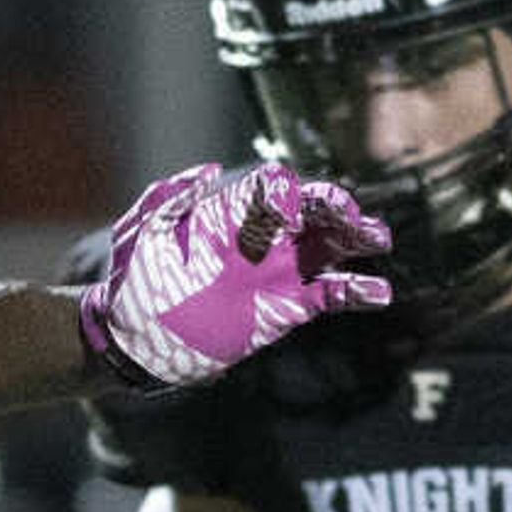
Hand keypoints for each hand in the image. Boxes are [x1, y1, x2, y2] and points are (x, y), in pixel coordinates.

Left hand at [78, 161, 390, 390]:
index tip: (294, 207)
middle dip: (339, 209)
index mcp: (231, 215)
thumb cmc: (131, 283)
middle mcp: (260, 239)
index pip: (275, 188)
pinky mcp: (283, 311)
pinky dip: (356, 291)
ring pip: (328, 248)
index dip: (291, 192)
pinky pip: (328, 296)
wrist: (133, 341)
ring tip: (377, 240)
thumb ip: (171, 198)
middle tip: (358, 220)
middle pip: (312, 212)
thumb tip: (211, 170)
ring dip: (355, 239)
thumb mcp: (141, 232)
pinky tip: (380, 292)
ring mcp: (275, 274)